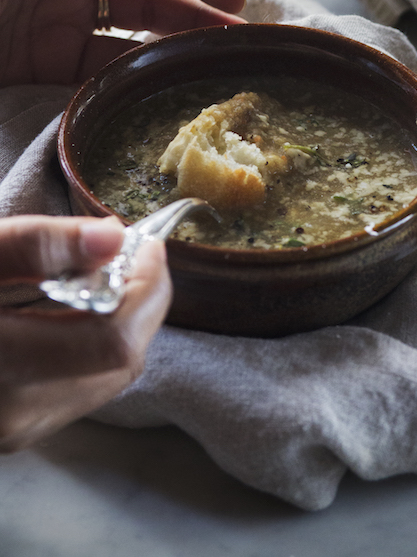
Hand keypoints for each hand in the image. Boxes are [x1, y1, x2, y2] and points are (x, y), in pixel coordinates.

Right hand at [0, 215, 170, 450]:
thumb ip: (37, 245)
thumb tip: (112, 239)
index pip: (114, 342)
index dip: (147, 289)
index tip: (146, 243)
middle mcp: (14, 416)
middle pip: (122, 363)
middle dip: (144, 302)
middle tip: (135, 252)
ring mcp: (15, 431)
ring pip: (108, 379)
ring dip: (124, 322)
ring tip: (108, 273)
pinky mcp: (14, 431)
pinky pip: (82, 388)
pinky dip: (97, 344)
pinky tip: (80, 307)